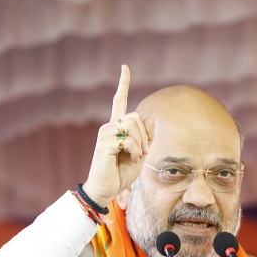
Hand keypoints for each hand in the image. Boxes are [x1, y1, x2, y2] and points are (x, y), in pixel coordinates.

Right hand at [81, 64, 152, 206]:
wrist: (106, 189)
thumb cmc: (121, 173)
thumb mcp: (140, 153)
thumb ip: (146, 137)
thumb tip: (151, 117)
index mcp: (117, 127)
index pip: (119, 101)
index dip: (123, 84)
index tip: (124, 67)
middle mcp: (109, 126)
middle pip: (136, 116)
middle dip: (145, 135)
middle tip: (142, 152)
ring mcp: (105, 133)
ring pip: (133, 124)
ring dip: (141, 143)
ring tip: (136, 156)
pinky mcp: (105, 142)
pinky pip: (128, 139)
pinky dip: (135, 150)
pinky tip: (130, 159)